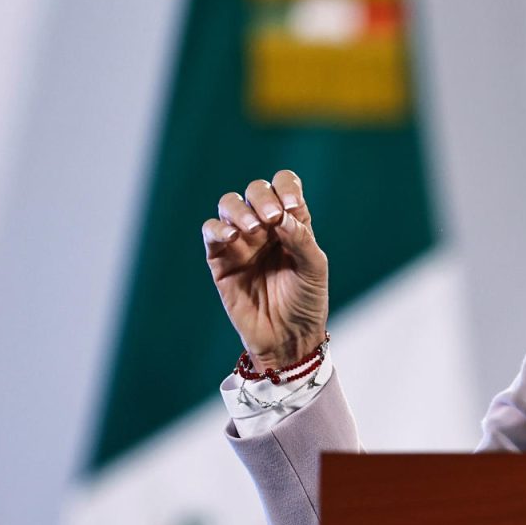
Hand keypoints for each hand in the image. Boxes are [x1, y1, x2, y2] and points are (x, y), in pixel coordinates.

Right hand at [202, 169, 329, 372]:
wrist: (288, 337)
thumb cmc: (306, 302)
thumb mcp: (314, 268)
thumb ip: (300, 239)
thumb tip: (281, 215)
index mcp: (292, 223)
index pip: (284, 186)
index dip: (286, 187)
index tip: (292, 207)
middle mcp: (266, 227)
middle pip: (255, 191)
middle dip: (262, 197)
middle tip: (272, 219)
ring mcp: (242, 242)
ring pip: (229, 205)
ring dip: (239, 210)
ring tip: (253, 230)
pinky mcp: (221, 259)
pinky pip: (211, 232)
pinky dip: (218, 228)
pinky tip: (233, 238)